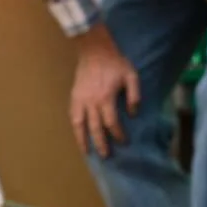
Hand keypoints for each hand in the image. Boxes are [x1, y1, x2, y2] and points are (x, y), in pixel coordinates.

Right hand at [70, 24, 140, 158]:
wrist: (94, 49)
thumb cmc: (115, 62)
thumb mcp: (131, 76)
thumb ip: (134, 95)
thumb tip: (133, 113)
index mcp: (106, 98)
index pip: (112, 123)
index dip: (118, 134)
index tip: (124, 142)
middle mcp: (91, 102)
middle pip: (95, 128)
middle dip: (101, 144)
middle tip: (106, 156)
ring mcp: (80, 100)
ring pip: (80, 125)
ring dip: (83, 140)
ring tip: (87, 153)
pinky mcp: (74, 96)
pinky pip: (73, 116)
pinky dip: (75, 128)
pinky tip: (78, 135)